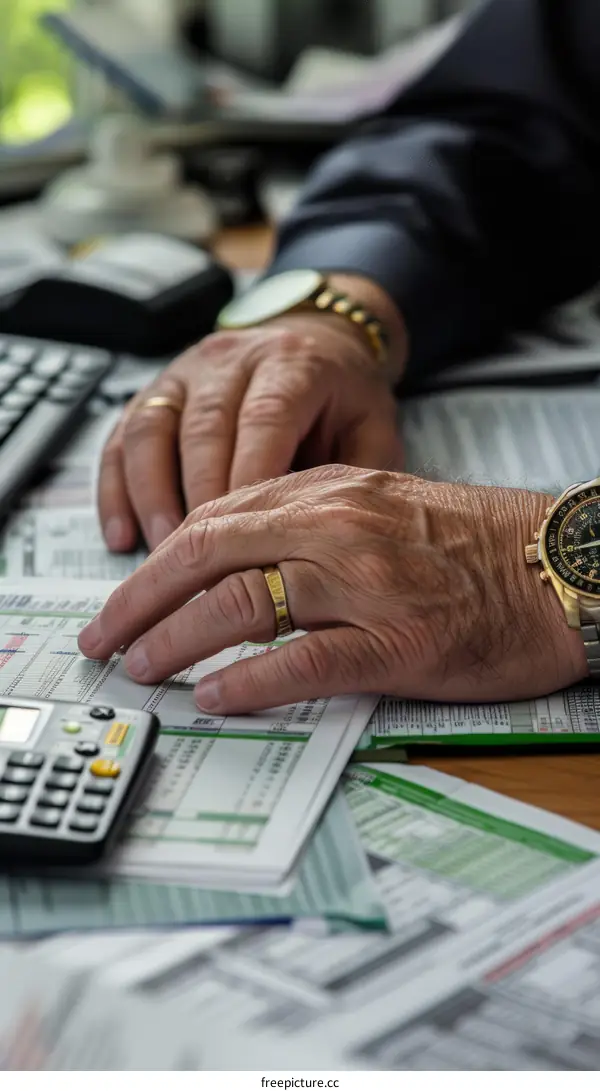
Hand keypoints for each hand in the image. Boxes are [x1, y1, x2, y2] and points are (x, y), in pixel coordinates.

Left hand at [79, 466, 586, 712]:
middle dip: (142, 600)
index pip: (214, 520)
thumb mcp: (379, 505)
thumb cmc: (473, 542)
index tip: (124, 597)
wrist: (556, 565)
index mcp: (330, 491)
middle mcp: (339, 526)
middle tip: (106, 639)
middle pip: (209, 555)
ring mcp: (368, 583)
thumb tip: (230, 567)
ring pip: (243, 604)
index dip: (156, 563)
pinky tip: (217, 697)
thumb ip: (305, 524)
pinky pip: (307, 660)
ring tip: (147, 668)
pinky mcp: (401, 640)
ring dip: (178, 640)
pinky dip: (252, 681)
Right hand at [98, 301, 404, 553]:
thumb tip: (329, 537)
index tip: (246, 541)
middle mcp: (231, 361)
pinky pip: (120, 438)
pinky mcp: (152, 392)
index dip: (249, 479)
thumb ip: (359, 476)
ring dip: (151, 497)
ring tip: (159, 554)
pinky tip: (121, 535)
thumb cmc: (344, 397)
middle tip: (200, 566)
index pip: (264, 420)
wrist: (317, 342)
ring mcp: (184, 374)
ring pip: (151, 431)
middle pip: (201, 429)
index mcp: (292, 364)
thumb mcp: (374, 427)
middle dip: (197, 500)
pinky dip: (116, 490)